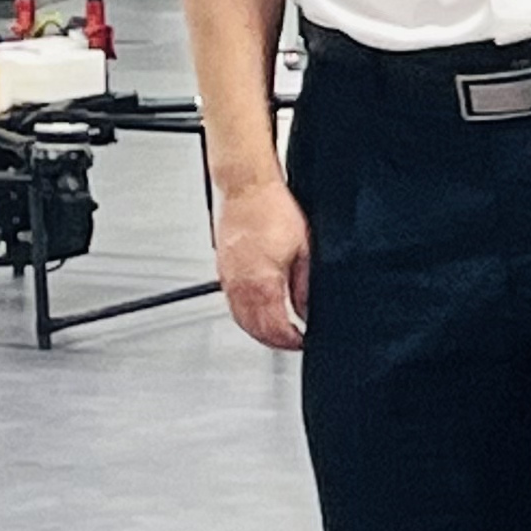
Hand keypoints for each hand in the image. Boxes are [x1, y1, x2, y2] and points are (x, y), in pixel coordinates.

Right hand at [213, 175, 309, 350]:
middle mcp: (240, 284)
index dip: (290, 341)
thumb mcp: (304, 250)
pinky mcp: (222, 269)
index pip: (274, 328)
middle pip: (253, 329)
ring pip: (239, 319)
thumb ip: (305, 286)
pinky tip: (257, 311)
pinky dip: (245, 314)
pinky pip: (231, 303)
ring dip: (257, 330)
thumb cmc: (272, 209)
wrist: (246, 188)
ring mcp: (228, 278)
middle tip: (290, 341)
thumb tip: (308, 309)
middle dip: (273, 341)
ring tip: (276, 331)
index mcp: (262, 282)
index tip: (301, 341)